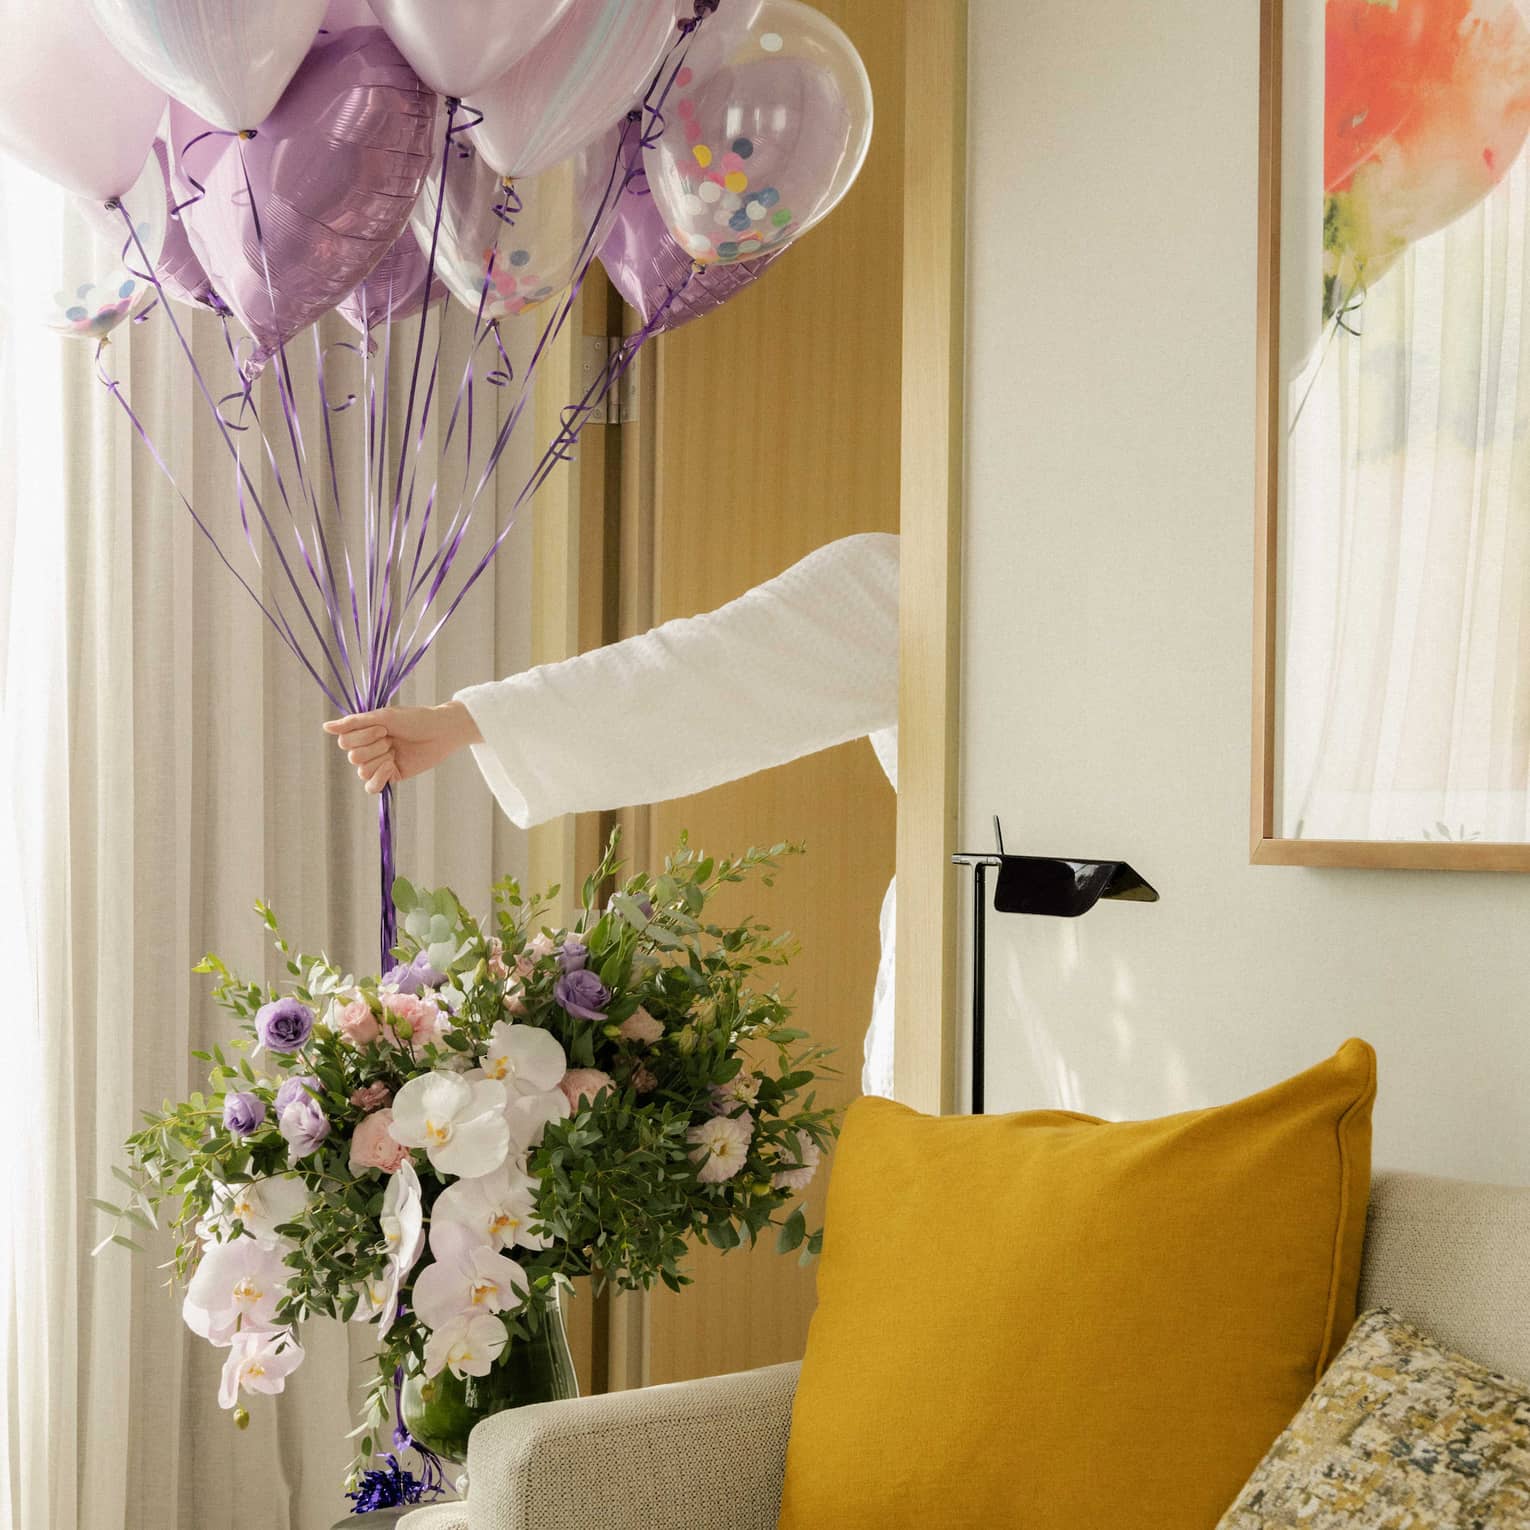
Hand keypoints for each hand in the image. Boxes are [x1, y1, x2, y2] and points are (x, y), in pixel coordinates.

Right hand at [322, 702, 481, 794]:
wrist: (441, 731)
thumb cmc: (415, 719)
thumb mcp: (383, 717)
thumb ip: (354, 724)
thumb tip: (325, 727)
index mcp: (364, 732)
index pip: (344, 742)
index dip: (362, 737)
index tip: (383, 728)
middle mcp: (368, 748)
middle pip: (352, 757)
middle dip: (374, 747)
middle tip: (392, 739)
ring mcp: (378, 763)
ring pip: (362, 771)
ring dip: (380, 759)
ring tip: (395, 751)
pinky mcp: (390, 776)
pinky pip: (371, 786)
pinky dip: (379, 778)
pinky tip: (390, 767)